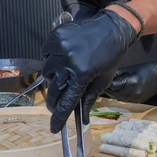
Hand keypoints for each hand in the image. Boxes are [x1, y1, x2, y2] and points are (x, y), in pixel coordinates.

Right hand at [41, 9, 136, 131]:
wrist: (111, 28)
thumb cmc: (110, 55)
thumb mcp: (104, 80)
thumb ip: (89, 98)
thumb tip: (82, 118)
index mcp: (82, 73)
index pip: (66, 102)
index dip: (59, 117)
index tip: (54, 128)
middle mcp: (68, 60)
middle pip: (53, 89)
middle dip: (54, 101)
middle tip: (56, 105)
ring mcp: (60, 47)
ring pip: (47, 72)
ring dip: (53, 78)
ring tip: (64, 74)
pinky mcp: (55, 36)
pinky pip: (46, 54)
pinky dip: (51, 59)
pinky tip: (63, 58)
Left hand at [104, 60, 156, 102]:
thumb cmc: (146, 69)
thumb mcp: (131, 68)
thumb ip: (119, 73)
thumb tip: (107, 77)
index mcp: (132, 82)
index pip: (114, 86)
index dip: (107, 84)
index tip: (102, 82)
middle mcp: (134, 92)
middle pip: (115, 94)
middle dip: (109, 91)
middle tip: (103, 86)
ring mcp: (137, 98)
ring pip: (120, 99)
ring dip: (114, 94)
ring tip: (111, 89)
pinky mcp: (139, 101)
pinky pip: (126, 100)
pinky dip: (121, 96)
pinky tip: (120, 91)